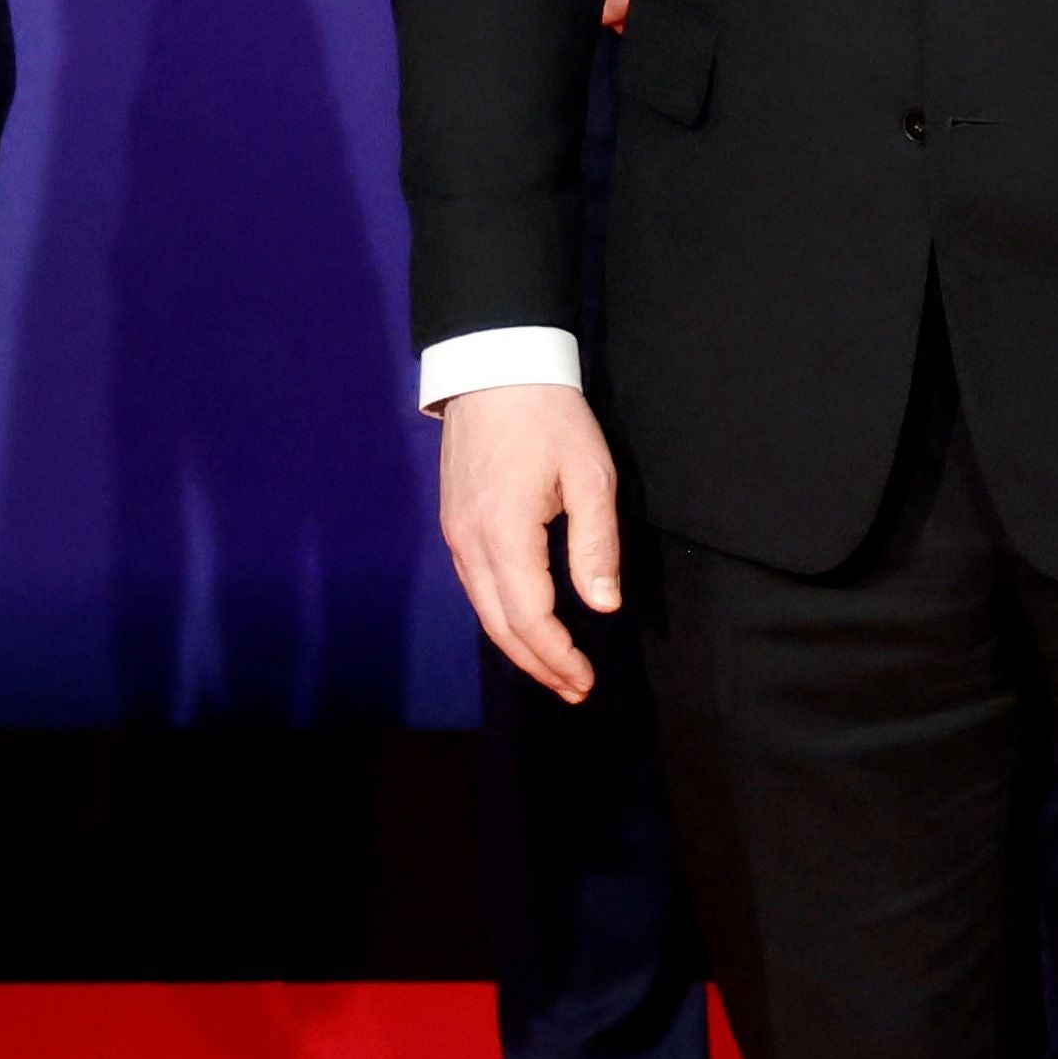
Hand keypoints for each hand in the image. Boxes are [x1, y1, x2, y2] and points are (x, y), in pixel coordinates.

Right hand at [436, 379, 621, 701]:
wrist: (495, 369)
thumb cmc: (551, 418)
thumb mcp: (591, 476)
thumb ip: (596, 544)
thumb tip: (602, 605)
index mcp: (505, 533)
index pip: (528, 616)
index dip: (556, 655)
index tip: (585, 679)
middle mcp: (470, 542)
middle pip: (499, 624)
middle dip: (538, 663)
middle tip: (574, 689)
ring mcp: (456, 534)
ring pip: (483, 609)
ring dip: (518, 645)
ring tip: (555, 669)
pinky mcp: (454, 523)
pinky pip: (475, 586)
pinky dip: (501, 616)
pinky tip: (526, 626)